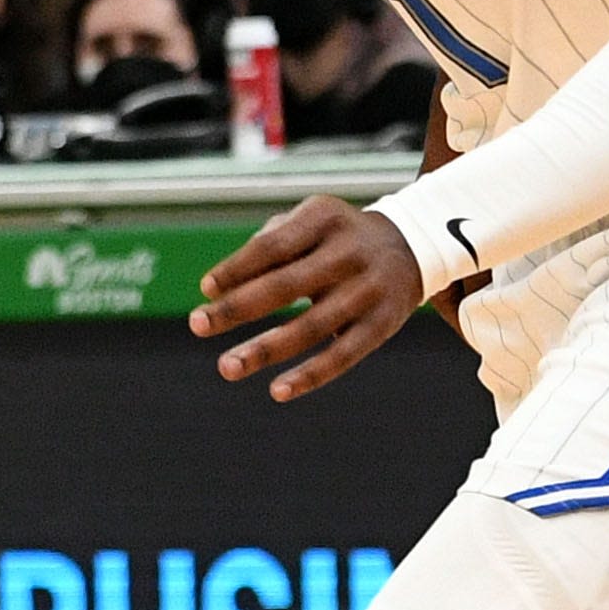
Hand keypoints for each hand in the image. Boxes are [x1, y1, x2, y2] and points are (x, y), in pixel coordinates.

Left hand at [192, 197, 423, 404]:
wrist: (411, 246)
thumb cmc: (335, 238)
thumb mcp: (310, 222)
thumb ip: (269, 244)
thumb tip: (223, 288)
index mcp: (325, 219)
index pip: (274, 245)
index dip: (238, 268)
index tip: (207, 289)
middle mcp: (350, 253)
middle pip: (286, 285)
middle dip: (238, 308)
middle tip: (196, 325)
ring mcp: (368, 291)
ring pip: (311, 327)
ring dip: (265, 349)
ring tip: (227, 367)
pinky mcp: (382, 325)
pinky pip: (342, 356)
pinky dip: (310, 375)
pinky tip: (277, 390)